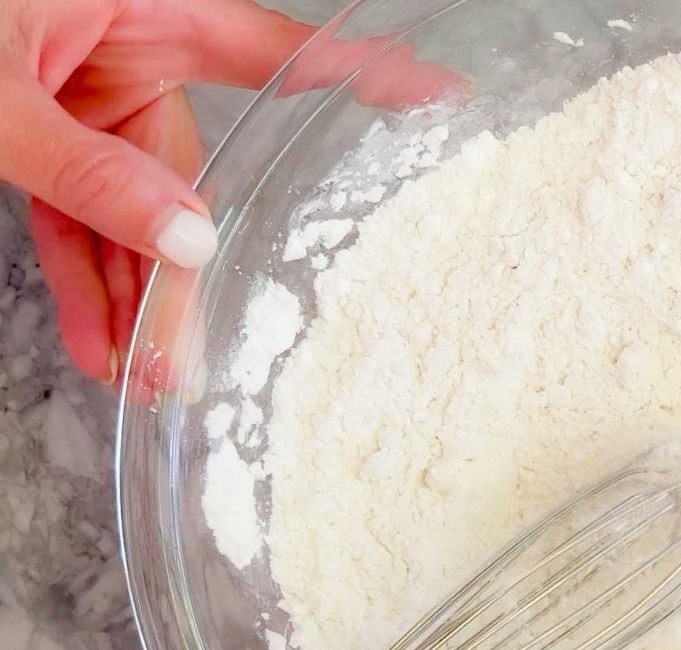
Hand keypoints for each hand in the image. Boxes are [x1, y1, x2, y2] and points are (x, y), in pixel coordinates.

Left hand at [0, 0, 460, 384]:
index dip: (360, 75)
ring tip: (134, 382)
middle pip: (185, 175)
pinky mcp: (42, 132)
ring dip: (125, 299)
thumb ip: (90, 171)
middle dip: (176, 280)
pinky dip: (79, 277)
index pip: (273, 49)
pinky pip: (73, 215)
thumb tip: (186, 240)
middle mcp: (124, 49)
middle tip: (188, 365)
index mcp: (138, 4)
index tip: (438, 95)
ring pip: (129, 211)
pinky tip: (95, 342)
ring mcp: (83, 94)